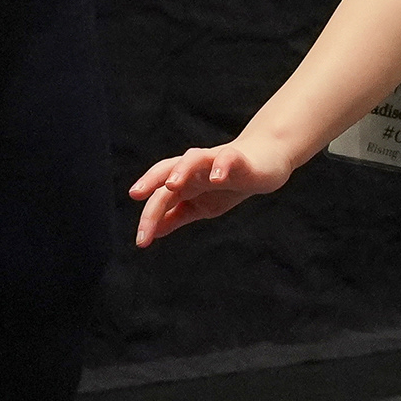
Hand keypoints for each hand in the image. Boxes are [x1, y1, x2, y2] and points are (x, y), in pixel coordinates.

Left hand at [128, 141, 290, 244]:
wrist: (264, 164)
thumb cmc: (227, 184)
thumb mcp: (199, 206)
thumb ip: (175, 216)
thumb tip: (152, 233)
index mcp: (183, 182)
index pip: (161, 197)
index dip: (149, 217)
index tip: (142, 241)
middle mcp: (194, 169)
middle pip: (167, 168)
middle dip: (151, 180)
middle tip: (136, 194)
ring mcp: (214, 161)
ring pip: (193, 158)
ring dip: (181, 169)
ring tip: (172, 185)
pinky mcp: (237, 158)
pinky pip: (227, 158)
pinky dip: (221, 166)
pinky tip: (217, 179)